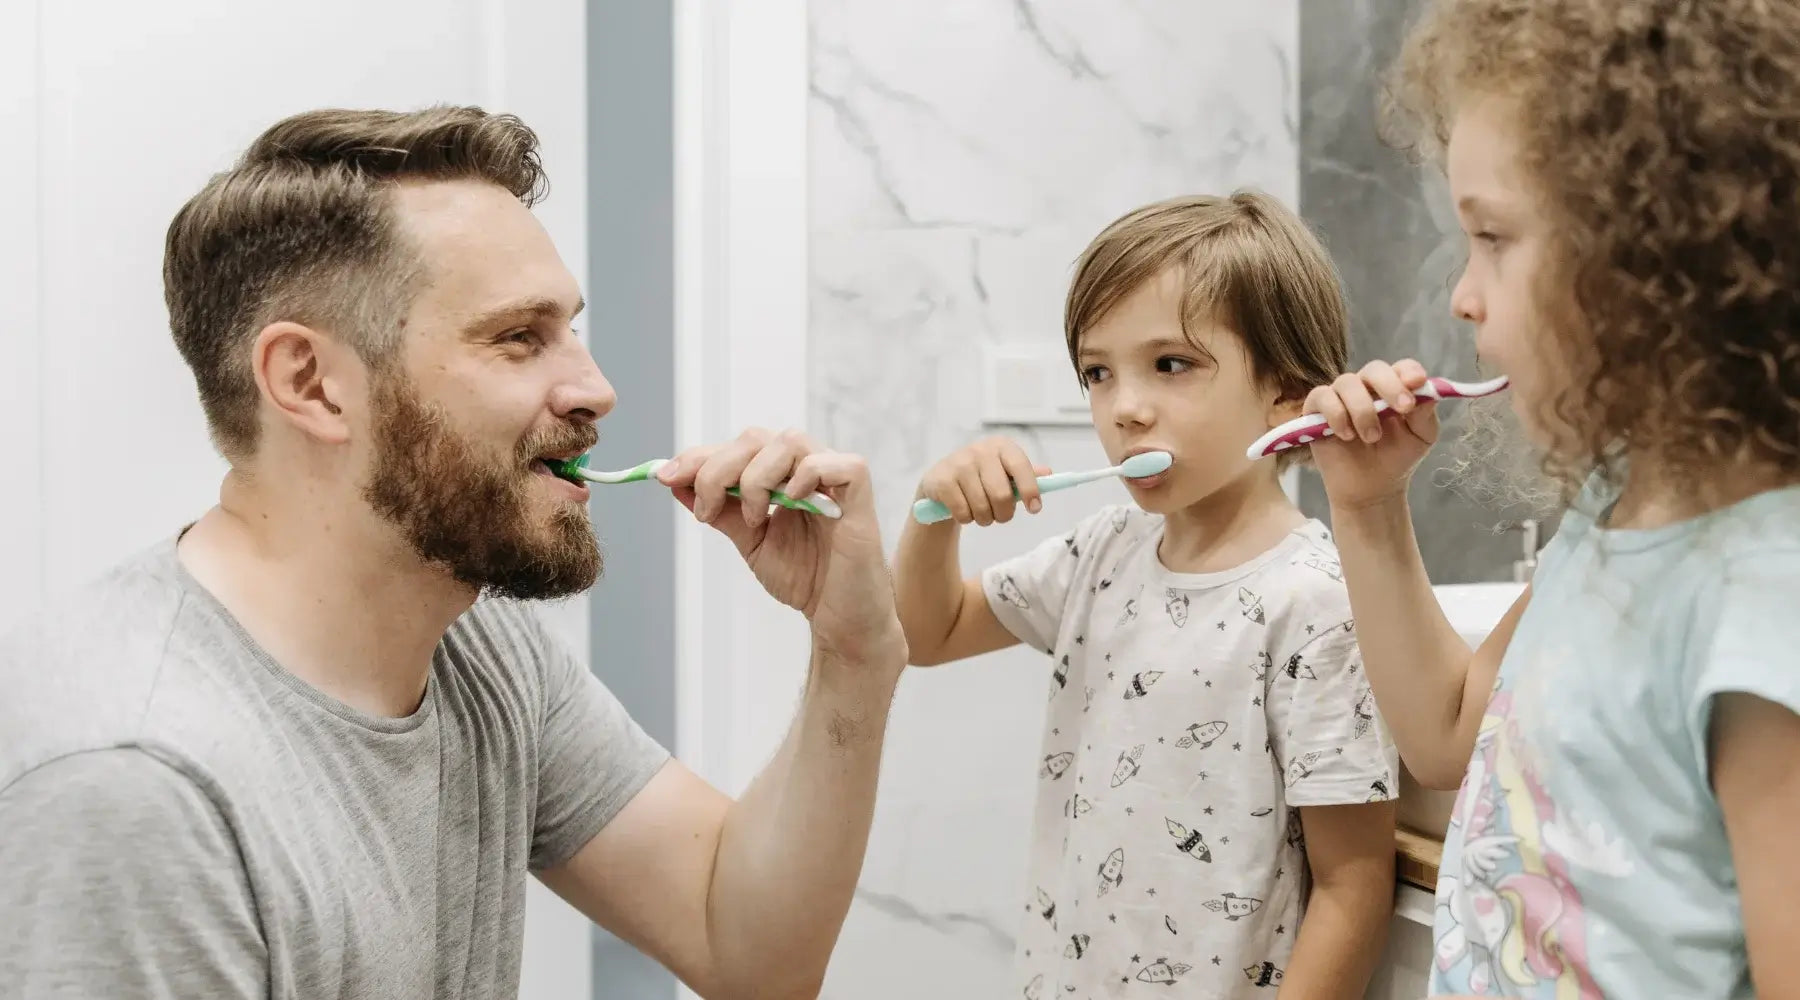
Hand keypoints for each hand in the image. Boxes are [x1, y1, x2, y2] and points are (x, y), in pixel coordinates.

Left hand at [657, 428, 903, 665]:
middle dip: (718, 469)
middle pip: (756, 437)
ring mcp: (834, 478)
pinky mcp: (859, 495)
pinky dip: (806, 477)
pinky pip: (835, 464)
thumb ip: (720, 511)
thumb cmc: (805, 578)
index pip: (737, 447)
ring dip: (757, 477)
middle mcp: (807, 468)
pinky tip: (789, 504)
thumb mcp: (750, 540)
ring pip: (789, 441)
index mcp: (781, 474)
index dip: (699, 456)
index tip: (665, 477)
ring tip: (754, 518)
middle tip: (706, 509)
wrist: (839, 618)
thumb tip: (676, 483)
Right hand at [916, 436, 1051, 526]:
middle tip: (1001, 516)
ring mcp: (958, 463)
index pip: (1021, 467)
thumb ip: (1026, 474)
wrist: (941, 480)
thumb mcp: (1004, 471)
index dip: (1030, 489)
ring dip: (984, 519)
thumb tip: (1048, 474)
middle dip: (1004, 514)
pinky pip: (962, 512)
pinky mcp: (941, 480)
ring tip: (980, 513)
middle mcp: (980, 450)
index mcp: (1001, 446)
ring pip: (982, 508)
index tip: (1035, 509)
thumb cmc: (981, 477)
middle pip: (1002, 495)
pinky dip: (966, 519)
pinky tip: (963, 510)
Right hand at [1304, 359, 1439, 510]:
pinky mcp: (1316, 410)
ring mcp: (1340, 396)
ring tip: (1372, 437)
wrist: (1371, 489)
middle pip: (1374, 369)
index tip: (1418, 382)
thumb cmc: (1397, 458)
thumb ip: (1425, 414)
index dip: (1409, 371)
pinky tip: (1346, 435)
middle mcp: (1367, 387)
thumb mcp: (1421, 437)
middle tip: (1403, 408)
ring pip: (1346, 383)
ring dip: (1363, 410)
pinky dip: (1336, 414)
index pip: (1402, 367)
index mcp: (1395, 388)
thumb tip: (1427, 391)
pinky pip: (1321, 397)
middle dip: (1390, 386)